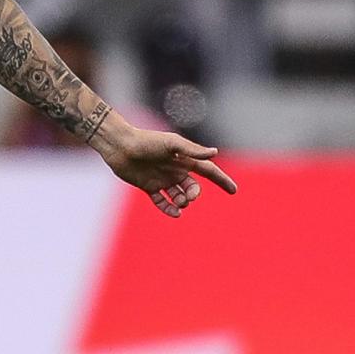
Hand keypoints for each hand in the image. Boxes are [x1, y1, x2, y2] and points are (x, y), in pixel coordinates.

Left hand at [91, 128, 238, 217]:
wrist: (120, 146)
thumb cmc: (146, 141)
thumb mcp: (171, 144)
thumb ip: (192, 150)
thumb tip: (215, 153)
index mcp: (184, 159)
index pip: (208, 170)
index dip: (221, 180)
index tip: (233, 190)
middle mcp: (175, 169)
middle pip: (193, 187)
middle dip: (195, 194)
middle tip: (189, 197)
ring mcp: (162, 179)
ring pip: (179, 196)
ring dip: (183, 202)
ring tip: (180, 203)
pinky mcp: (148, 187)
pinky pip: (162, 202)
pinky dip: (170, 209)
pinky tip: (176, 213)